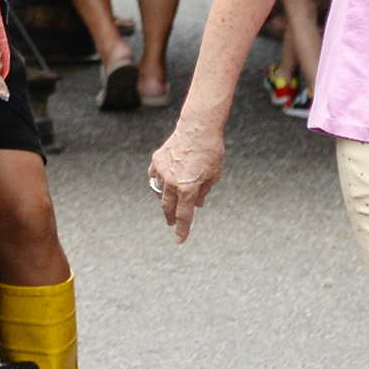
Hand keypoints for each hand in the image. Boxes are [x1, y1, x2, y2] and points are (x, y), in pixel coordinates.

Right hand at [147, 125, 224, 241]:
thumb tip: (197, 203)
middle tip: (171, 223)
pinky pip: (154, 176)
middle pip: (168, 207)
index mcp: (188, 188)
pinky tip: (164, 182)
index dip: (182, 230)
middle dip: (170, 217)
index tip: (179, 240)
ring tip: (170, 201)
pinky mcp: (157, 160)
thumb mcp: (214, 175)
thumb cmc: (211, 151)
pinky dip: (158, 181)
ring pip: (159, 192)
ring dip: (164, 198)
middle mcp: (172, 182)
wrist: (198, 127)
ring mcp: (162, 170)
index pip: (184, 215)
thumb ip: (203, 192)